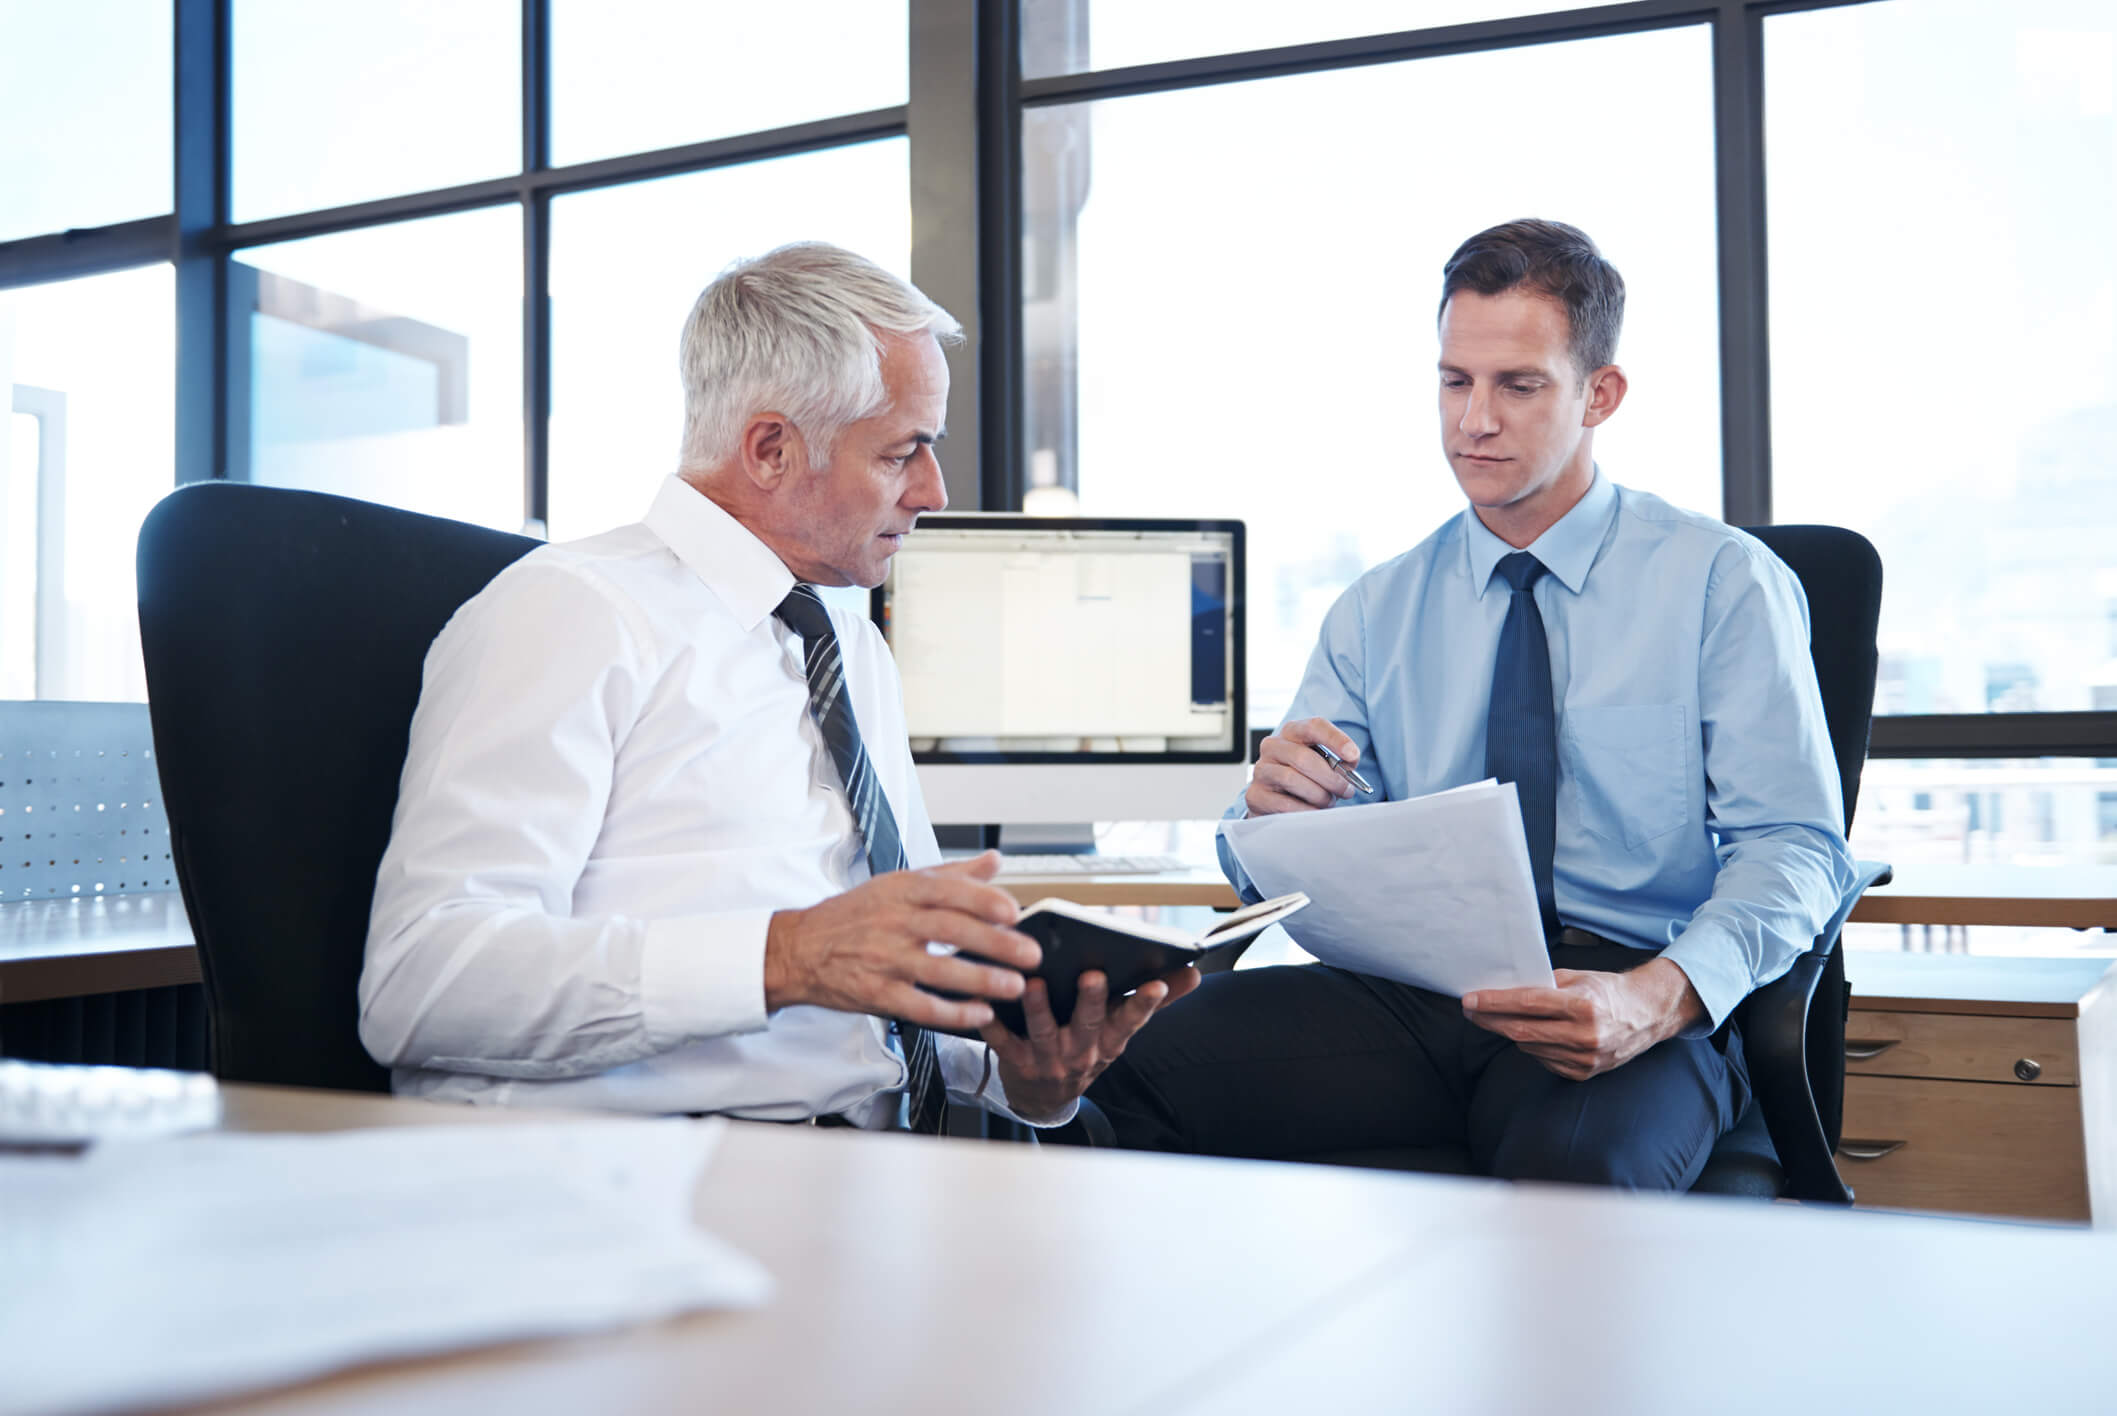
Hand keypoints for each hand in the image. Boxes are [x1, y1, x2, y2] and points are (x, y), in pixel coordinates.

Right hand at [764, 851, 1039, 1032]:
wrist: (799, 948)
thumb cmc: (853, 915)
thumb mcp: (898, 884)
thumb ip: (951, 874)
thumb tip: (995, 861)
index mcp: (902, 891)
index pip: (950, 891)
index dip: (985, 900)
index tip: (1015, 911)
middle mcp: (895, 922)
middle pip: (952, 930)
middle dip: (996, 943)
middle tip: (1031, 954)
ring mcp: (884, 960)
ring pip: (940, 970)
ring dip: (981, 980)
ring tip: (1014, 986)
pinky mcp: (877, 993)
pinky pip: (921, 1006)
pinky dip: (953, 1012)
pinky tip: (980, 1014)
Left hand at [979, 966, 1201, 1121]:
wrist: (1045, 1097)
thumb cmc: (1087, 1050)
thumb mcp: (1122, 1030)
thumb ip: (1156, 1001)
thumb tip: (1193, 974)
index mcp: (1110, 1039)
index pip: (1132, 1019)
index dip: (1145, 1002)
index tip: (1156, 982)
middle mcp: (1083, 1050)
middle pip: (1089, 1023)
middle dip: (1093, 1001)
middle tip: (1093, 976)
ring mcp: (1050, 1058)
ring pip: (1045, 1031)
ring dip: (1040, 1007)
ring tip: (1035, 983)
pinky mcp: (1018, 1061)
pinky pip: (1004, 1042)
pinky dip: (995, 1026)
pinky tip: (987, 1005)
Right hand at [1245, 716, 1362, 815]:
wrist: (1275, 801)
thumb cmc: (1306, 778)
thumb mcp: (1323, 764)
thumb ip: (1338, 761)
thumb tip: (1350, 763)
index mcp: (1292, 732)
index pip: (1313, 726)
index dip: (1335, 739)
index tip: (1352, 756)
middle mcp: (1272, 747)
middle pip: (1303, 757)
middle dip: (1330, 777)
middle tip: (1346, 791)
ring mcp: (1261, 771)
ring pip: (1292, 779)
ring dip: (1318, 795)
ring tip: (1328, 803)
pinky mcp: (1255, 795)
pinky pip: (1283, 804)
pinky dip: (1305, 811)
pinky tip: (1314, 813)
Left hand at [1461, 958, 1704, 1080]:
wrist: (1646, 1015)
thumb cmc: (1608, 991)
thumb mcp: (1578, 977)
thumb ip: (1543, 985)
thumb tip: (1503, 989)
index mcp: (1583, 1006)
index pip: (1527, 1004)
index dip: (1494, 1003)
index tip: (1470, 1000)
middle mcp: (1584, 1036)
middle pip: (1521, 1031)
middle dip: (1490, 1020)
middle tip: (1470, 1010)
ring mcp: (1584, 1058)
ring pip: (1529, 1047)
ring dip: (1510, 1032)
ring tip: (1501, 1018)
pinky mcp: (1583, 1073)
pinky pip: (1543, 1060)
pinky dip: (1532, 1046)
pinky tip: (1534, 1034)